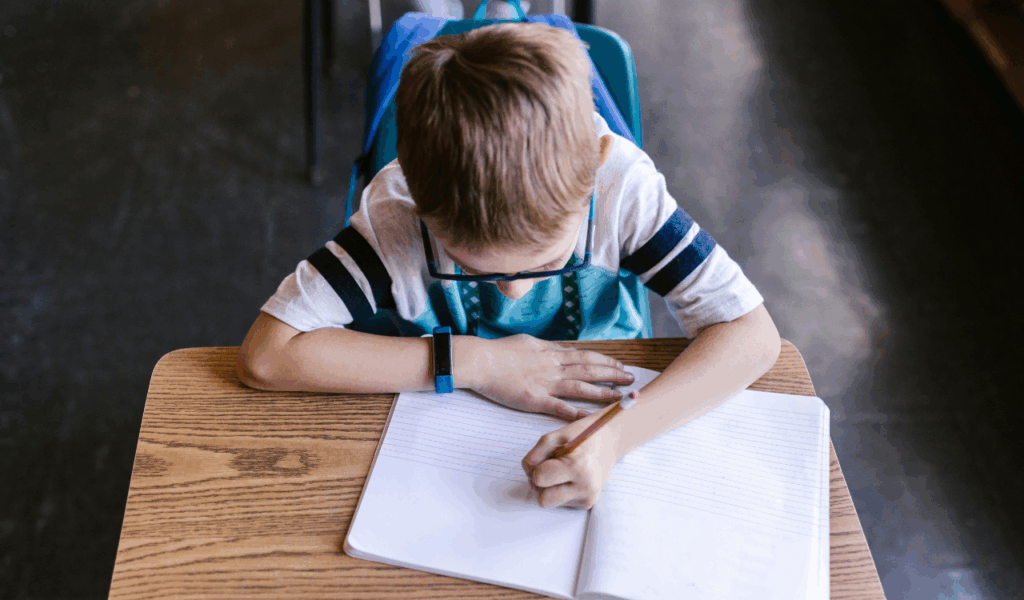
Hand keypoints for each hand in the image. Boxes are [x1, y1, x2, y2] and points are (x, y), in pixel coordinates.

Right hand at [471, 334, 634, 419]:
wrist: (481, 362)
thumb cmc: (500, 351)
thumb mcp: (528, 342)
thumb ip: (546, 348)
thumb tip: (560, 349)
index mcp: (551, 353)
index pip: (585, 356)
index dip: (605, 360)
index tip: (619, 364)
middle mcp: (553, 367)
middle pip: (590, 370)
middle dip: (612, 374)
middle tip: (630, 378)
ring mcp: (546, 384)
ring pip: (582, 387)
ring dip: (603, 392)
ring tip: (620, 396)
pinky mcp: (535, 400)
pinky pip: (561, 408)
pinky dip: (578, 414)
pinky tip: (593, 418)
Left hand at [521, 404, 622, 508]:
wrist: (610, 441)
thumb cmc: (581, 436)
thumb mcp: (555, 436)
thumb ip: (535, 454)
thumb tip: (528, 474)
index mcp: (576, 466)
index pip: (539, 479)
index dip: (537, 469)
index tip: (546, 460)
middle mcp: (585, 486)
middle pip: (543, 500)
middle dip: (540, 486)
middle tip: (549, 470)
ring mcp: (588, 498)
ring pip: (551, 503)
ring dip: (550, 489)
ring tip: (562, 472)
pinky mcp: (588, 504)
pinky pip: (561, 503)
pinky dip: (561, 491)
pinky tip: (571, 478)